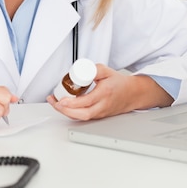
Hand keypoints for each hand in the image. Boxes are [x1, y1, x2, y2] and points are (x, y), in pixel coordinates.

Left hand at [46, 64, 172, 120]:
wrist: (132, 94)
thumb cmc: (119, 83)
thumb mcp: (106, 70)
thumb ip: (92, 69)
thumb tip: (80, 71)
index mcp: (104, 93)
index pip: (87, 102)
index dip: (72, 103)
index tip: (61, 100)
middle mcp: (103, 106)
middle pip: (82, 114)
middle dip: (66, 111)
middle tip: (55, 103)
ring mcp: (101, 113)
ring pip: (82, 117)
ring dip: (67, 113)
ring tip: (55, 103)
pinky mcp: (99, 116)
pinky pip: (84, 116)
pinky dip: (73, 113)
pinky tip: (65, 107)